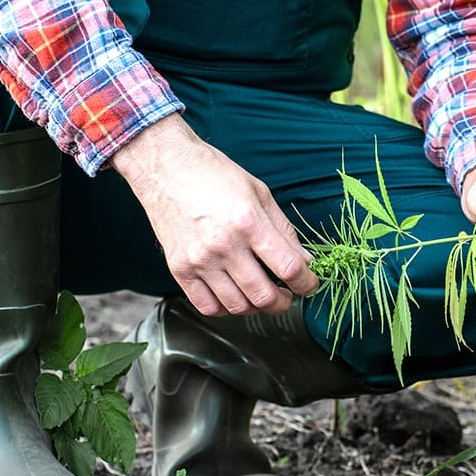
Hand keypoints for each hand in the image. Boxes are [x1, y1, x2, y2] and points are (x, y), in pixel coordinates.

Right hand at [112, 114, 318, 315]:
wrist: (166, 166)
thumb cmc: (213, 174)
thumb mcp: (259, 192)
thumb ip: (283, 230)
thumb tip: (305, 260)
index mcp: (248, 222)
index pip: (289, 267)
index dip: (307, 283)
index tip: (309, 284)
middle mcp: (224, 245)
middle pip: (264, 295)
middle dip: (284, 302)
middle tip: (287, 296)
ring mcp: (199, 260)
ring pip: (237, 306)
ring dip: (256, 307)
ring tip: (260, 295)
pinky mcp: (178, 268)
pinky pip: (207, 306)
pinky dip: (225, 309)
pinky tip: (233, 296)